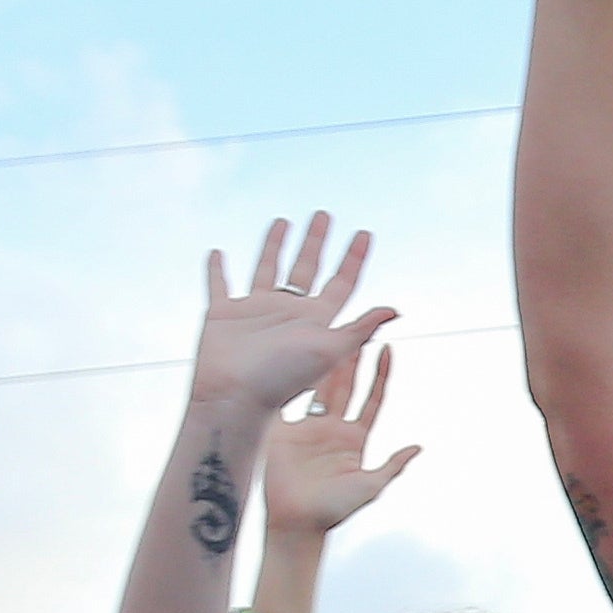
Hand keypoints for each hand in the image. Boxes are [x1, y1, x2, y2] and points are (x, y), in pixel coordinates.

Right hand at [194, 216, 397, 418]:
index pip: (342, 282)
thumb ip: (360, 330)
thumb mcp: (330, 351)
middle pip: (307, 267)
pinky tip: (217, 252)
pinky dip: (216, 270)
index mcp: (317, 319)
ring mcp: (255, 311)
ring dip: (274, 245)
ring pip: (267, 268)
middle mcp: (288, 311)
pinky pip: (218, 285)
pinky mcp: (222, 314)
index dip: (354, 258)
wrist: (235, 398)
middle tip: (324, 214)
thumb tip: (396, 309)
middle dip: (317, 241)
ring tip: (283, 221)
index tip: (366, 233)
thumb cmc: (284, 379)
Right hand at [262, 346, 419, 539]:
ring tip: (326, 333)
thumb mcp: (370, 486)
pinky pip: (284, 400)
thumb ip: (393, 465)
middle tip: (356, 329)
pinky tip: (287, 356)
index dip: (381, 375)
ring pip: (316, 387)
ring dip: (323, 362)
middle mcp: (332, 428)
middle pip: (345, 386)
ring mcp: (306, 427)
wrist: (296, 523)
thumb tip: (419, 446)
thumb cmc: (334, 510)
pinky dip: (286, 380)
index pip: (372, 399)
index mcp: (356, 439)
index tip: (389, 349)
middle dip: (352, 359)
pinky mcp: (282, 430)